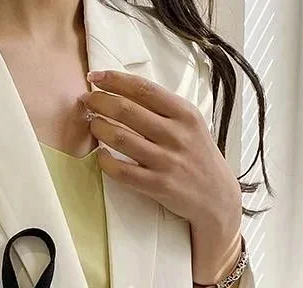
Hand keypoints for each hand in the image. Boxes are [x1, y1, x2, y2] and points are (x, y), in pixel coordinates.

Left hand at [81, 70, 241, 283]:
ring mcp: (167, 161)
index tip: (95, 76)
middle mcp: (176, 135)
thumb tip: (126, 92)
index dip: (115, 80)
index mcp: (185, 114)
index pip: (144, 89)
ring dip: (99, 128)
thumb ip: (164, 110)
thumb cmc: (198, 157)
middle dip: (100, 101)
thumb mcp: (191, 126)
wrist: (216, 197)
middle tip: (86, 100)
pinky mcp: (158, 186)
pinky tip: (100, 155)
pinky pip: (122, 171)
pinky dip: (105, 161)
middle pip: (127, 110)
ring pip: (121, 139)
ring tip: (91, 124)